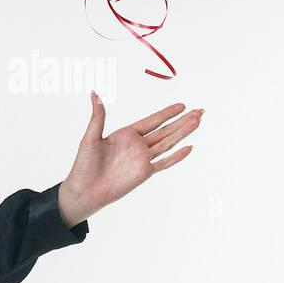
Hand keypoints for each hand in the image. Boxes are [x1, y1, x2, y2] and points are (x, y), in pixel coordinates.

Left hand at [57, 94, 202, 226]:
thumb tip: (95, 93)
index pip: (152, 121)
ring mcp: (143, 159)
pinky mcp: (144, 173)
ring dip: (183, 133)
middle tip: (199, 111)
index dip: (167, 113)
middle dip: (182, 121)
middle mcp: (137, 145)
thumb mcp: (91, 137)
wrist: (86, 189)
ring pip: (168, 143)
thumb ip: (98, 116)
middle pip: (165, 130)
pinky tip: (188, 147)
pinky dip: (177, 156)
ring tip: (197, 122)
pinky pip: (164, 163)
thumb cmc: (84, 164)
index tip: (181, 105)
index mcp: (126, 134)